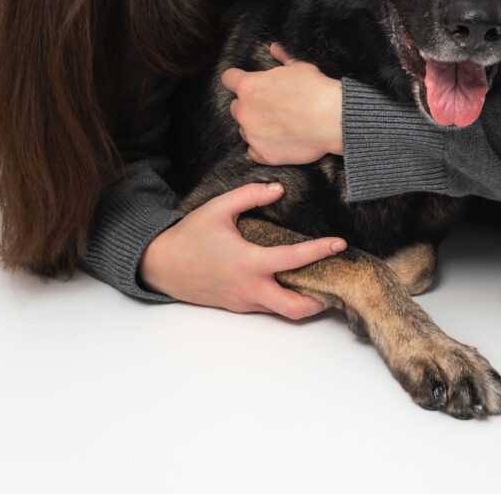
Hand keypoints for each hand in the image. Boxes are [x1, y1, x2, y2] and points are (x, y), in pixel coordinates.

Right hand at [138, 182, 345, 316]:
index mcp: (248, 262)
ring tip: (320, 282)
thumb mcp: (218, 208)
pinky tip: (291, 283)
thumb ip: (250, 195)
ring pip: (282, 312)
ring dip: (303, 301)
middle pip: (295, 308)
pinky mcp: (237, 306)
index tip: (339, 243)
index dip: (320, 251)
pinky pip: (268, 308)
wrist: (161, 265)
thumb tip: (278, 189)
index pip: (293, 259)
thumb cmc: (190, 236)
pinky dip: (284, 300)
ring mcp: (243, 301)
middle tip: (336, 282)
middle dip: (320, 300)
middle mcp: (249, 288)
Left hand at [221, 43, 342, 165]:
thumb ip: (282, 58)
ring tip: (278, 124)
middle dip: (249, 105)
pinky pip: (254, 151)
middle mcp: (245, 111)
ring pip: (245, 129)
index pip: (228, 79)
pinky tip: (278, 141)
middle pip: (236, 107)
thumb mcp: (299, 66)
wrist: (332, 119)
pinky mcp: (264, 154)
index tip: (243, 82)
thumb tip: (275, 48)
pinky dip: (262, 147)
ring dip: (256, 126)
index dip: (236, 79)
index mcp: (249, 86)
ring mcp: (253, 135)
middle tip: (271, 105)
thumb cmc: (316, 90)